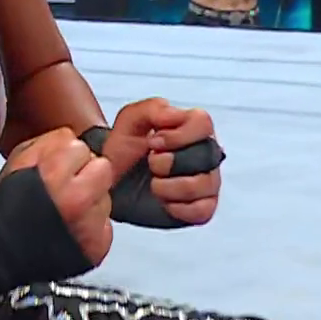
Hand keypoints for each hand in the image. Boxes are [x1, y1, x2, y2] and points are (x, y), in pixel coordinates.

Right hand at [0, 128, 114, 267]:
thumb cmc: (5, 210)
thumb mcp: (15, 164)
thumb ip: (46, 143)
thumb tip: (71, 138)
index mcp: (55, 174)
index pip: (80, 147)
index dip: (65, 158)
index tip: (54, 171)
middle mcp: (78, 199)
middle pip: (102, 167)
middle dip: (86, 174)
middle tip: (65, 190)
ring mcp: (91, 225)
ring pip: (106, 196)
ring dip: (91, 201)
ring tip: (65, 213)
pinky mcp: (98, 246)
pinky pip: (106, 223)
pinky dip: (92, 225)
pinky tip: (71, 230)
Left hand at [110, 98, 222, 225]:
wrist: (112, 183)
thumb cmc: (124, 149)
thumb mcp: (130, 121)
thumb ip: (153, 108)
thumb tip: (176, 114)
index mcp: (193, 128)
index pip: (204, 123)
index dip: (177, 135)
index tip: (152, 143)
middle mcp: (207, 153)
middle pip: (205, 155)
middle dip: (168, 162)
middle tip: (150, 163)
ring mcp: (208, 181)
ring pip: (204, 185)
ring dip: (169, 186)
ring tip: (154, 184)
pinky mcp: (202, 207)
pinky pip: (202, 210)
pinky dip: (177, 207)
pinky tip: (163, 201)